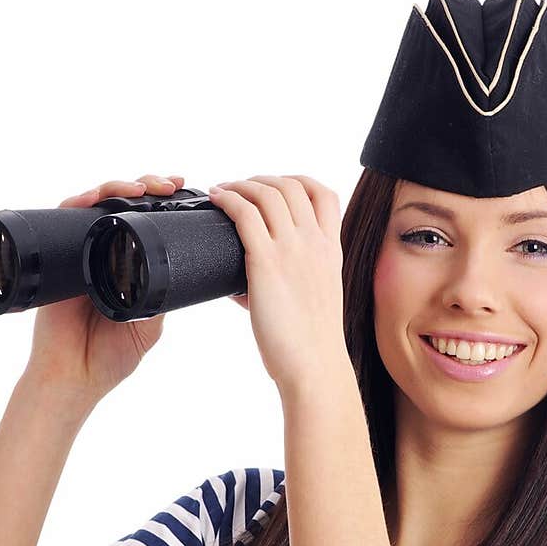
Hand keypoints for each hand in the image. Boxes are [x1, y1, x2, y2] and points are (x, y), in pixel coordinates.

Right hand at [24, 173, 185, 402]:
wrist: (74, 379)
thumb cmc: (107, 359)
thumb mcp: (148, 324)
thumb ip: (161, 296)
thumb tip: (183, 267)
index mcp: (125, 267)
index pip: (143, 223)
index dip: (161, 203)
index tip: (185, 193)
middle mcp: (101, 253)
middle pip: (121, 205)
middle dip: (147, 185)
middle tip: (172, 184)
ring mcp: (79, 252)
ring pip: (96, 203)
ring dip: (120, 186)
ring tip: (144, 187)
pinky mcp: (57, 255)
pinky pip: (66, 215)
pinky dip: (82, 199)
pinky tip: (102, 195)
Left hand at [207, 175, 347, 392]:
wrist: (314, 366)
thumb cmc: (311, 344)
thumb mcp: (314, 300)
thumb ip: (289, 282)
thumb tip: (241, 286)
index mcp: (330, 250)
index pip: (324, 194)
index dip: (298, 181)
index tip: (277, 187)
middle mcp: (314, 243)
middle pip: (290, 185)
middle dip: (262, 180)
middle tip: (241, 188)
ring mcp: (292, 250)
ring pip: (266, 193)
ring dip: (240, 184)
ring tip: (223, 190)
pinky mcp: (266, 262)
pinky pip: (244, 213)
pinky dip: (227, 199)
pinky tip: (216, 200)